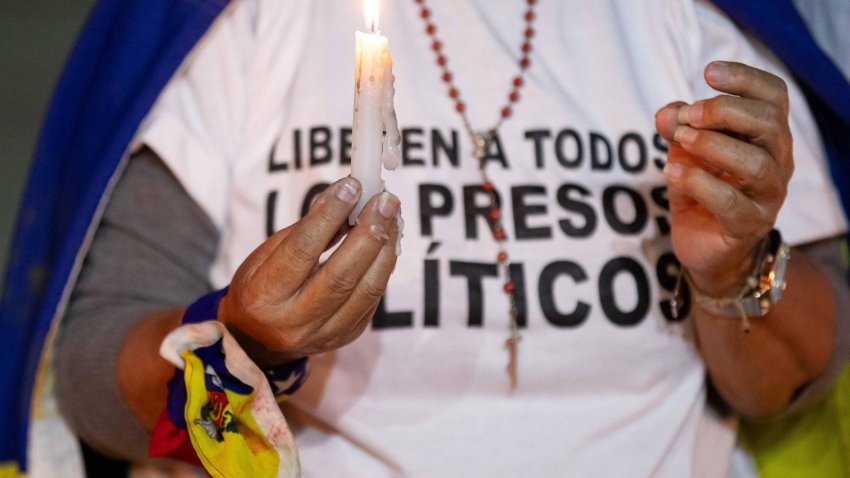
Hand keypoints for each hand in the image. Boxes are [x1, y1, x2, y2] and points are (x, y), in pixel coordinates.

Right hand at [218, 177, 400, 364]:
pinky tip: (388, 240)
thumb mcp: (266, 255)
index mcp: (263, 296)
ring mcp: (325, 333)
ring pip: (367, 289)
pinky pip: (373, 297)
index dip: (329, 215)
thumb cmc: (261, 287)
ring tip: (393, 216)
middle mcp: (294, 321)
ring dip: (385, 248)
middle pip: (341, 275)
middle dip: (369, 232)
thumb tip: (342, 194)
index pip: (301, 250)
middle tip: (386, 201)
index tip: (351, 186)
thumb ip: (305, 228)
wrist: (258, 341)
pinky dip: (384, 265)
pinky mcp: (348, 335)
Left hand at [655, 61, 793, 296]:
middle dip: (724, 111)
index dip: (745, 78)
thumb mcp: (684, 151)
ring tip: (680, 140)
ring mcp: (767, 196)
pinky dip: (698, 182)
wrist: (702, 246)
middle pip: (768, 123)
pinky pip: (730, 202)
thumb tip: (667, 113)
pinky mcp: (748, 225)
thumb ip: (678, 126)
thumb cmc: (700, 189)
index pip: (773, 96)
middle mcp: (777, 161)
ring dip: (713, 145)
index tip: (708, 72)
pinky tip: (671, 171)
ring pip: (756, 164)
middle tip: (688, 115)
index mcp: (767, 135)